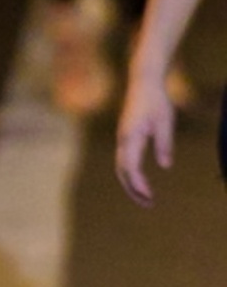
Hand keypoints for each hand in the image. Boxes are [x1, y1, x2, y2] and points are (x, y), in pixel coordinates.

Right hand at [116, 60, 178, 206]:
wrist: (143, 81)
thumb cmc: (156, 100)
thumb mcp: (165, 121)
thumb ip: (165, 143)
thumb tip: (165, 166)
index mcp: (131, 136)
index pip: (131, 167)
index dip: (138, 184)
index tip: (150, 196)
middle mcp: (122, 140)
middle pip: (122, 171)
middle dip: (133, 190)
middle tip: (149, 205)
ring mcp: (122, 139)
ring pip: (121, 168)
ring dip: (131, 184)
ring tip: (146, 198)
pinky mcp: (125, 137)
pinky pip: (124, 161)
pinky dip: (130, 175)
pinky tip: (141, 182)